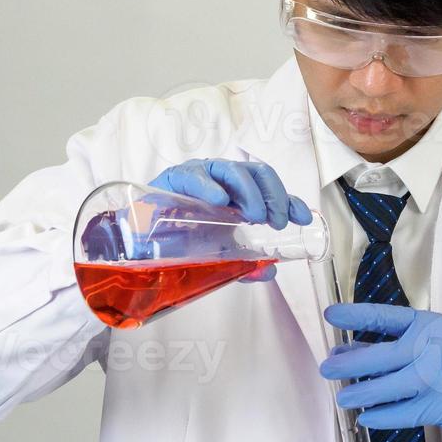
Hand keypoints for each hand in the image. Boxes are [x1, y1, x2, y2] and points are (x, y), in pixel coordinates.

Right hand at [149, 158, 311, 282]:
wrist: (139, 240)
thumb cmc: (181, 240)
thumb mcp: (219, 254)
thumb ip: (243, 262)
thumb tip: (269, 271)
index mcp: (237, 193)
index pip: (270, 189)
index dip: (289, 200)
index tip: (302, 218)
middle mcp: (223, 180)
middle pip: (258, 174)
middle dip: (273, 196)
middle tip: (276, 221)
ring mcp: (201, 175)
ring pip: (233, 170)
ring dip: (249, 192)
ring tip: (254, 215)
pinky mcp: (175, 179)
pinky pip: (194, 176)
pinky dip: (209, 186)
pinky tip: (219, 200)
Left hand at [319, 304, 441, 441]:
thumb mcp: (420, 341)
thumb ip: (380, 345)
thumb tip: (339, 353)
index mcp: (427, 324)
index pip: (386, 317)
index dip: (357, 316)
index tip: (331, 315)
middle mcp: (434, 347)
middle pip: (386, 355)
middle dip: (352, 364)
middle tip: (327, 369)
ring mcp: (438, 378)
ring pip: (393, 386)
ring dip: (364, 392)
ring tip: (342, 397)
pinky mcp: (439, 406)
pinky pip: (404, 413)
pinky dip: (382, 416)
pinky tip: (365, 416)